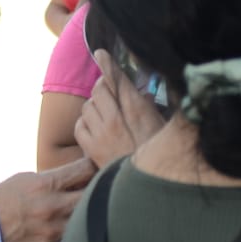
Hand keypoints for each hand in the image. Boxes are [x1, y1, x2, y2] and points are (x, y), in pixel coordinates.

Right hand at [0, 157, 95, 241]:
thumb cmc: (6, 198)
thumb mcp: (28, 179)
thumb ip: (54, 179)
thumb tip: (79, 177)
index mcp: (46, 184)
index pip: (85, 170)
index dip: (95, 166)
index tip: (97, 167)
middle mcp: (53, 206)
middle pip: (93, 195)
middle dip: (99, 189)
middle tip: (101, 188)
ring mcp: (53, 230)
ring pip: (87, 219)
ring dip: (89, 213)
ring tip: (90, 210)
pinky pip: (73, 238)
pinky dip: (75, 232)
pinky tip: (73, 228)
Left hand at [76, 51, 164, 166]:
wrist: (146, 188)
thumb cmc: (157, 154)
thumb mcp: (160, 128)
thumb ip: (150, 108)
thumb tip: (144, 96)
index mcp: (137, 109)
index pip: (118, 79)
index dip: (108, 64)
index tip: (100, 53)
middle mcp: (116, 118)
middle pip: (99, 89)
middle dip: (102, 88)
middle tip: (108, 94)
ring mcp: (101, 132)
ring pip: (87, 106)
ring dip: (94, 107)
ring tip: (104, 115)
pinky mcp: (90, 147)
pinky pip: (80, 125)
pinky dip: (85, 124)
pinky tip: (94, 129)